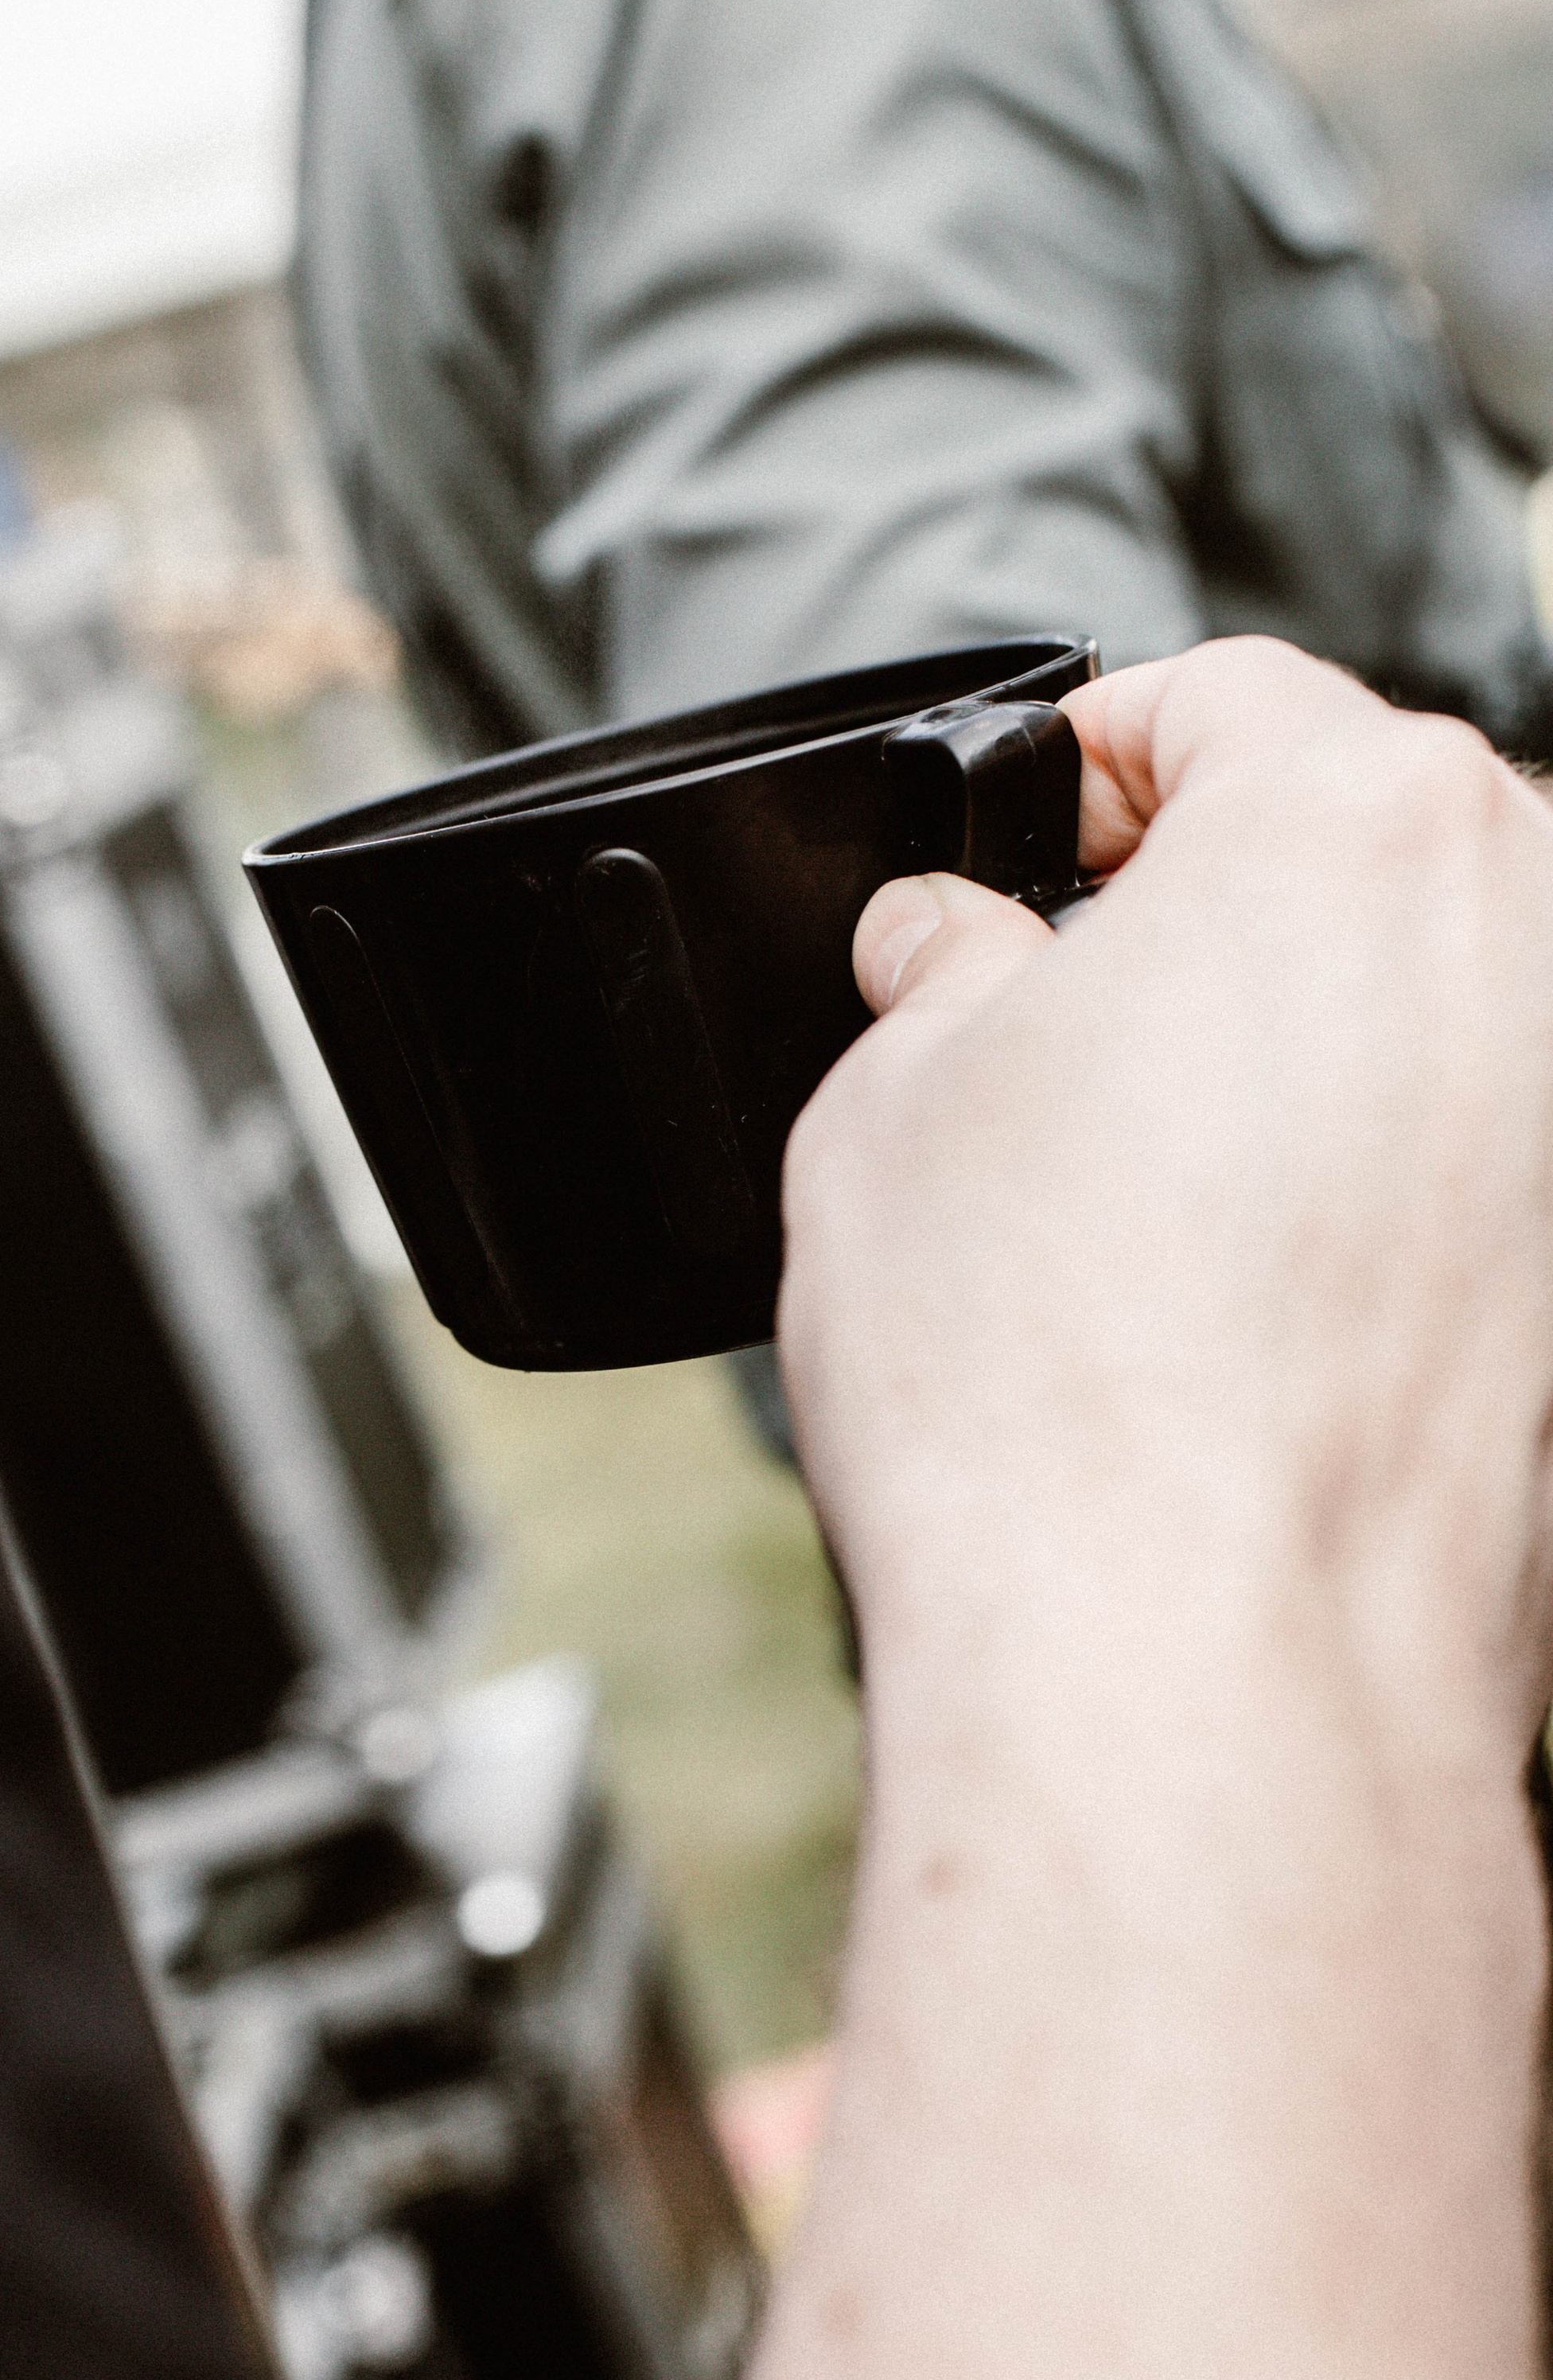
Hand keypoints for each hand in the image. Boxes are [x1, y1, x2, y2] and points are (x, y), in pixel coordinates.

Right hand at [779, 637, 1552, 1752]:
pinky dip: (1355, 1196)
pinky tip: (1219, 1306)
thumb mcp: (890, 1096)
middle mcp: (1532, 946)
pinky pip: (1462, 1171)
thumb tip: (951, 952)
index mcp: (1362, 823)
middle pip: (1345, 851)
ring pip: (1413, 1019)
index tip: (1013, 848)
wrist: (1195, 1677)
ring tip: (1120, 1200)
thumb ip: (940, 972)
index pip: (1214, 702)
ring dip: (1279, 1060)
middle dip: (1190, 914)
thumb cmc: (1052, 1389)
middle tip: (1040, 1027)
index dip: (1078, 766)